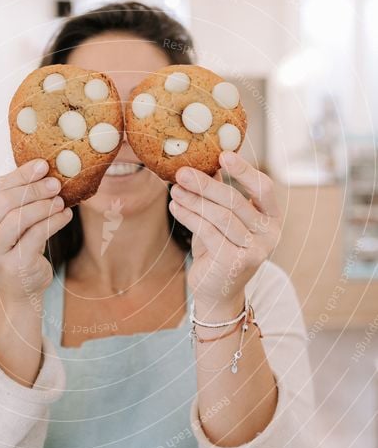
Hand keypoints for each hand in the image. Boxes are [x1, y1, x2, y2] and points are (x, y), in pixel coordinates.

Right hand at [0, 159, 72, 302]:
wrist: (18, 290)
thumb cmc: (16, 247)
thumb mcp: (9, 222)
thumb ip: (16, 198)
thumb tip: (43, 168)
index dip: (20, 175)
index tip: (43, 165)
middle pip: (5, 201)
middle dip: (34, 189)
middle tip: (56, 183)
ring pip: (19, 218)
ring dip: (44, 205)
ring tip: (61, 200)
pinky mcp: (13, 266)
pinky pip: (36, 235)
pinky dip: (54, 221)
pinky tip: (65, 215)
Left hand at [169, 152, 281, 313]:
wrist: (217, 293)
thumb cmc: (220, 250)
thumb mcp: (223, 220)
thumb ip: (219, 194)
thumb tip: (205, 161)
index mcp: (272, 219)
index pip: (264, 188)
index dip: (244, 171)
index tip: (223, 155)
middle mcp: (269, 234)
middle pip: (236, 201)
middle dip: (206, 184)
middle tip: (183, 172)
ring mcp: (254, 250)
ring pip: (220, 216)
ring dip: (193, 200)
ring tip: (175, 189)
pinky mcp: (234, 262)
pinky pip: (207, 231)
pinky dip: (188, 216)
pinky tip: (175, 207)